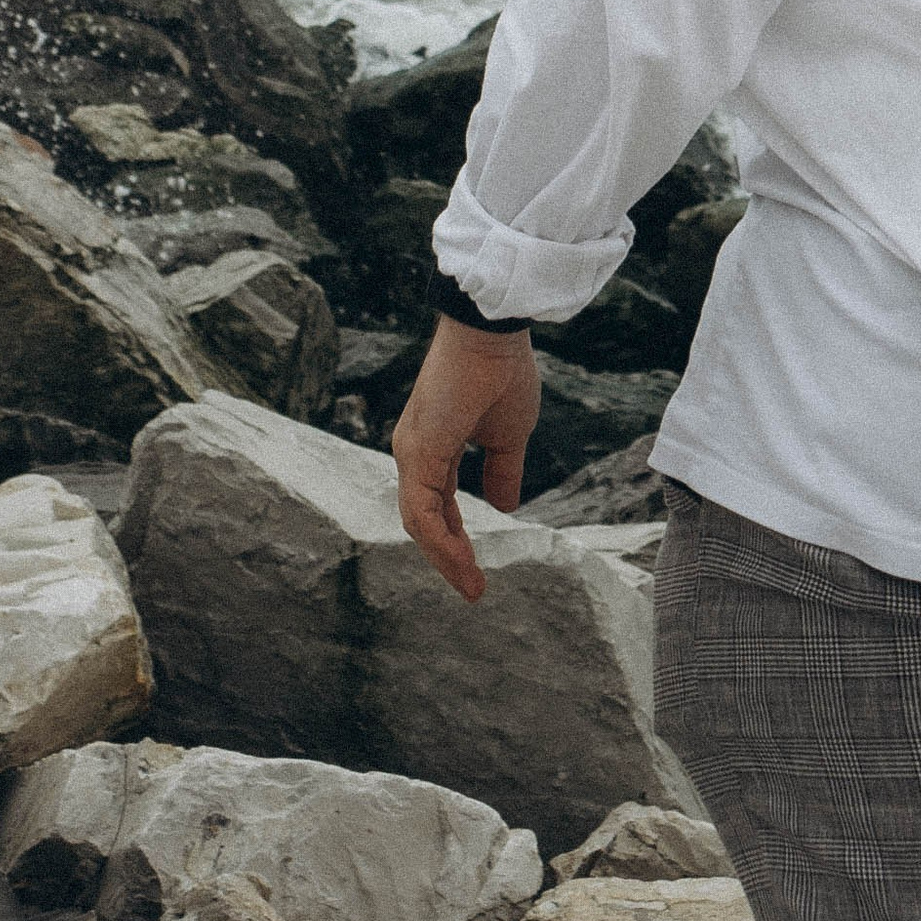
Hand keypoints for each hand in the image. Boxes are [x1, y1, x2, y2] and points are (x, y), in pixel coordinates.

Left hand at [392, 315, 542, 602]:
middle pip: (422, 519)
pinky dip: (441, 541)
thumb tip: (505, 509)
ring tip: (472, 585)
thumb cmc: (500, 372)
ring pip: (418, 521)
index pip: (437, 506)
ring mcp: (412, 450)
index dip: (455, 539)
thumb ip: (502, 473)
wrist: (492, 332)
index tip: (476, 571)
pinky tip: (463, 560)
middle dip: (448, 557)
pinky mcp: (419, 451)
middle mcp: (414, 450)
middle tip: (473, 588)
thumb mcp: (507, 435)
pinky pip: (423, 510)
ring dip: (445, 558)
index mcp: (433, 447)